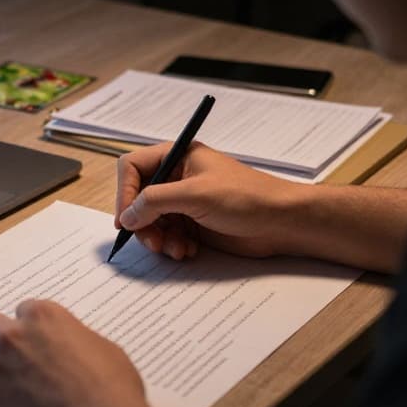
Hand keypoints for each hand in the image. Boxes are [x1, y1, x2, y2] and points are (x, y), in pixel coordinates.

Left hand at [0, 300, 157, 406]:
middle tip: (13, 358)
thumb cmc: (111, 391)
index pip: (22, 310)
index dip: (30, 329)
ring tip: (1, 378)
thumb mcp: (103, 348)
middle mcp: (13, 335)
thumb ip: (74, 339)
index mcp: (43, 316)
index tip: (36, 343)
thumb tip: (67, 347)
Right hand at [115, 141, 302, 259]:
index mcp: (177, 156)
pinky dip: (173, 245)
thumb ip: (155, 201)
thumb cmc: (246, 196)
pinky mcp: (193, 223)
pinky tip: (189, 250)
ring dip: (158, 238)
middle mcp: (177, 176)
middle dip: (142, 222)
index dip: (125, 192)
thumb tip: (127, 215)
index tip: (127, 218)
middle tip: (152, 242)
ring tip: (176, 249)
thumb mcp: (196, 194)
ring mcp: (184, 201)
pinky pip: (168, 235)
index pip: (133, 167)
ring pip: (151, 221)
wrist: (280, 222)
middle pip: (138, 198)